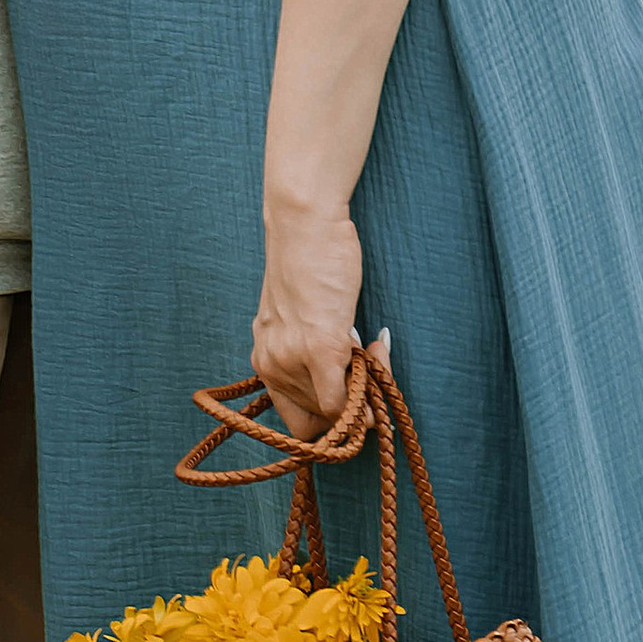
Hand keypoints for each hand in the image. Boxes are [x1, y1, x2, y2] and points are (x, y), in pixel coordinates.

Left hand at [253, 199, 362, 443]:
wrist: (305, 222)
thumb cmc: (308, 259)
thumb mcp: (299, 315)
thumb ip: (312, 351)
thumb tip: (351, 386)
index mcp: (264, 357)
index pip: (297, 419)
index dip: (331, 414)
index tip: (353, 387)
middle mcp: (271, 364)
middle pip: (318, 419)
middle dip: (352, 403)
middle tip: (373, 361)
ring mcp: (293, 359)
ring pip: (334, 412)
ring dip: (364, 391)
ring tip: (375, 350)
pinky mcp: (319, 348)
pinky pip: (343, 401)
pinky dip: (366, 392)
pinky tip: (377, 354)